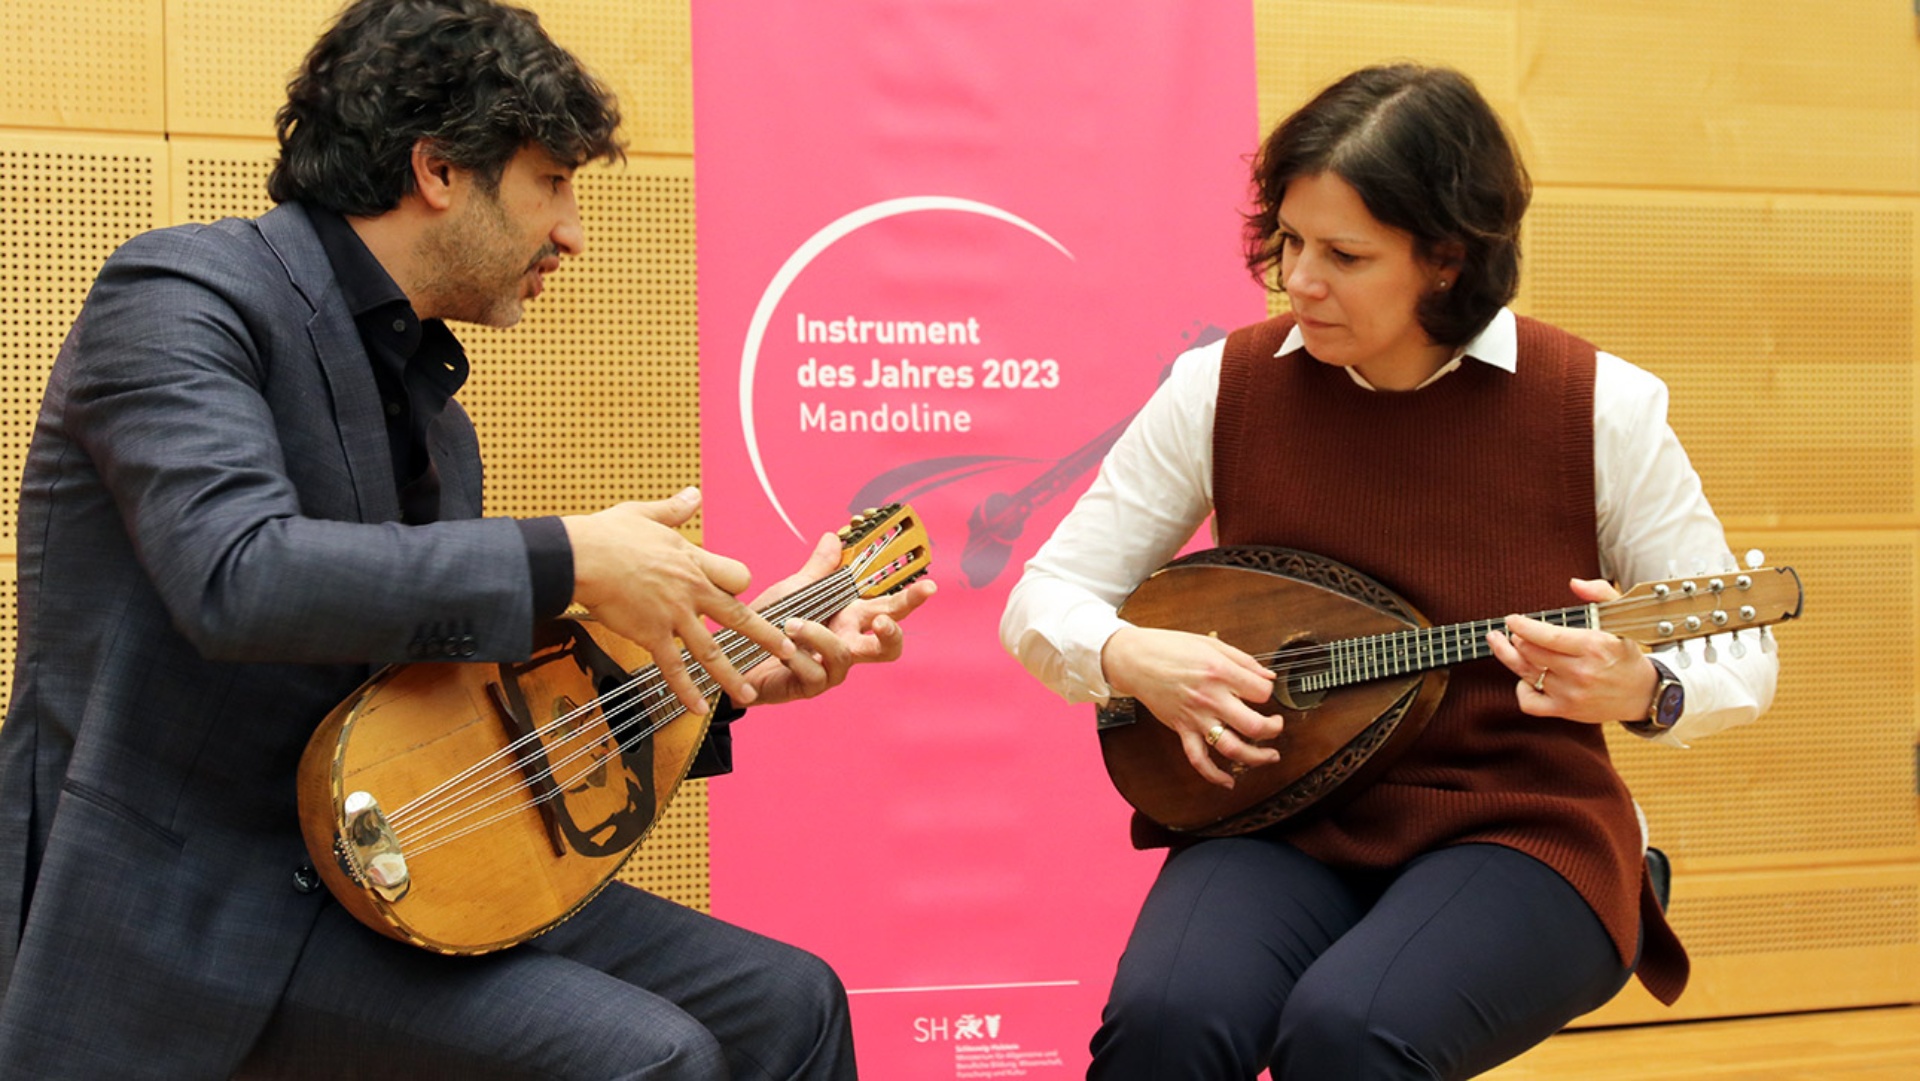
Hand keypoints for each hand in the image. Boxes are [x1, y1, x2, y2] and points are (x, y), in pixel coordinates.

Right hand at [562, 487, 794, 715]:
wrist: (581, 558)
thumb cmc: (610, 534)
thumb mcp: (647, 514)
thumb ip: (675, 509)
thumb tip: (693, 494)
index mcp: (694, 562)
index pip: (737, 577)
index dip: (738, 586)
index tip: (734, 592)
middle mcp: (692, 591)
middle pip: (738, 617)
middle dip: (766, 636)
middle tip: (789, 651)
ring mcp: (674, 616)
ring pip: (711, 651)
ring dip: (731, 675)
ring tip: (748, 694)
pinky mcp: (651, 635)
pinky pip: (674, 668)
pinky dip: (686, 690)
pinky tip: (698, 708)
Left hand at [736, 532, 936, 705]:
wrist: (734, 655)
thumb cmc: (767, 624)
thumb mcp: (792, 590)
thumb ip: (817, 569)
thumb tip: (833, 538)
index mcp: (850, 619)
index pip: (889, 608)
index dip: (911, 600)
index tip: (928, 587)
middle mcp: (848, 644)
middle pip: (888, 646)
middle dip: (892, 632)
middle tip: (880, 620)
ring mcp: (831, 669)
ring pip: (845, 655)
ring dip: (818, 635)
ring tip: (792, 623)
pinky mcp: (810, 686)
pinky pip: (814, 671)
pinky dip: (796, 654)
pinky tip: (780, 649)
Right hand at [1102, 625, 1278, 788]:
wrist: (1134, 659)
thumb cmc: (1169, 647)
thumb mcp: (1211, 644)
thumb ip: (1243, 661)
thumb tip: (1267, 676)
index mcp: (1219, 672)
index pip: (1261, 692)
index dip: (1269, 692)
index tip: (1264, 691)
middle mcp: (1210, 698)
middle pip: (1254, 725)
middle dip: (1274, 729)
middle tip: (1276, 725)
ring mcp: (1195, 717)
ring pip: (1232, 748)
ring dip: (1257, 757)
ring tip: (1271, 755)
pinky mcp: (1182, 729)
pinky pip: (1198, 759)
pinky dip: (1214, 775)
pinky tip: (1228, 782)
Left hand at [1487, 577, 1658, 723]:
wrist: (1642, 693)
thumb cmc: (1626, 653)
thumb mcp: (1621, 618)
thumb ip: (1599, 593)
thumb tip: (1574, 583)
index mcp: (1593, 646)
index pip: (1548, 636)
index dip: (1523, 626)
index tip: (1512, 619)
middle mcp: (1581, 672)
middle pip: (1532, 653)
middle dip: (1516, 639)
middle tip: (1513, 631)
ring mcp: (1571, 694)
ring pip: (1527, 674)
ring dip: (1511, 657)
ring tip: (1501, 643)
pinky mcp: (1566, 710)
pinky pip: (1530, 702)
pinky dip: (1521, 690)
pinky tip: (1524, 678)